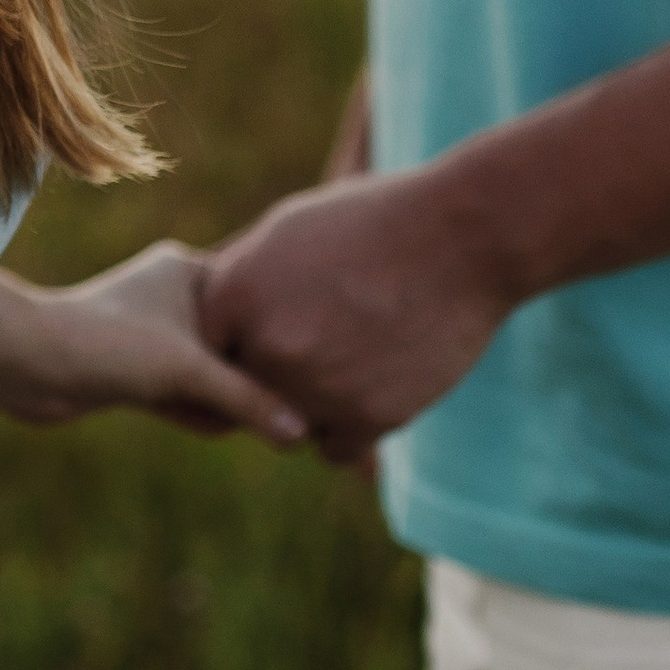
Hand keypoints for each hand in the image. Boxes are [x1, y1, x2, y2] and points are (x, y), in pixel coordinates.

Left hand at [0, 247, 305, 444]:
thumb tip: (301, 433)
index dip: (280, 338)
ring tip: (245, 422)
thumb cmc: (108, 345)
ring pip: (213, 372)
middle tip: (285, 409)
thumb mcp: (188, 370)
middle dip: (252, 378)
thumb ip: (248, 399)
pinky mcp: (135, 367)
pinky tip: (211, 427)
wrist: (28, 364)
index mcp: (190, 270)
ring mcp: (155, 332)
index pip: (257, 302)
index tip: (310, 371)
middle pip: (239, 342)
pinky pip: (184, 391)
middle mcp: (175, 295)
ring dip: (223, 401)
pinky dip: (196, 411)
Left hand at [197, 170, 513, 467]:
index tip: (268, 336)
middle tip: (317, 348)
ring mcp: (316, 387)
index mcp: (237, 294)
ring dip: (311, 406)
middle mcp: (268, 346)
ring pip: (289, 424)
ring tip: (350, 360)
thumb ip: (242, 274)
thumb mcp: (288, 228)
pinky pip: (333, 448)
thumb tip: (212, 312)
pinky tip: (371, 385)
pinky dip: (349, 428)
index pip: (209, 349)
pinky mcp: (367, 418)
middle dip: (274, 376)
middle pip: (247, 391)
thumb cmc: (372, 221)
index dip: (239, 345)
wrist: (459, 239)